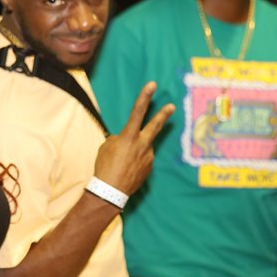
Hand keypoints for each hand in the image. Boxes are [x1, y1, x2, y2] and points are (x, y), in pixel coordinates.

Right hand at [93, 81, 174, 195]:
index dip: (145, 96)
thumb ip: (118, 139)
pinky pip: (143, 159)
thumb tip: (125, 139)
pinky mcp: (149, 167)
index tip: (152, 85)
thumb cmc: (104, 166)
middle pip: (155, 126)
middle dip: (163, 115)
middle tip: (171, 106)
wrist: (111, 191)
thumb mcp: (107, 146)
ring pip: (144, 146)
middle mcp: (142, 144)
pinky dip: (136, 160)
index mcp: (129, 136)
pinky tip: (127, 168)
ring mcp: (148, 156)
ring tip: (123, 160)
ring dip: (136, 149)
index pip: (138, 111)